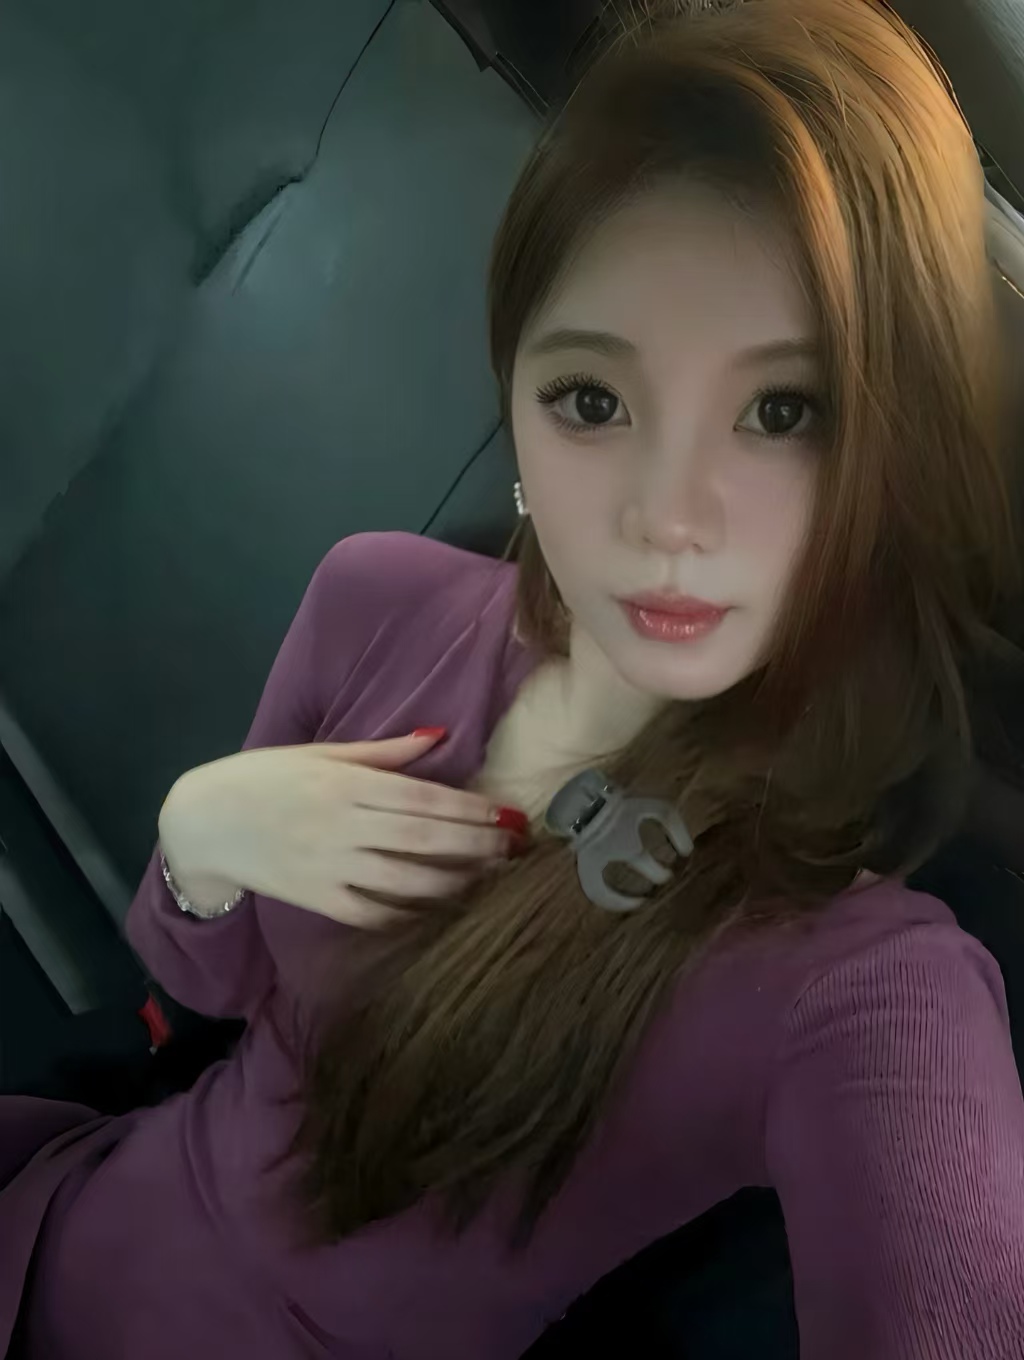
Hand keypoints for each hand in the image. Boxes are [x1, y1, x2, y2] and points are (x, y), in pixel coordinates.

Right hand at [157, 731, 522, 925]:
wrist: (202, 822)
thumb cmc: (264, 778)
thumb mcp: (319, 753)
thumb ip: (382, 752)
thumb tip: (439, 736)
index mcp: (346, 783)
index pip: (423, 798)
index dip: (471, 808)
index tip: (508, 813)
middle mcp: (343, 825)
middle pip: (425, 839)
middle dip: (477, 845)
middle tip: (516, 849)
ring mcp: (330, 866)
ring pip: (406, 880)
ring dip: (455, 882)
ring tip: (490, 878)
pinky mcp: (317, 900)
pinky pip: (372, 913)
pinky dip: (408, 914)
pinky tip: (438, 910)